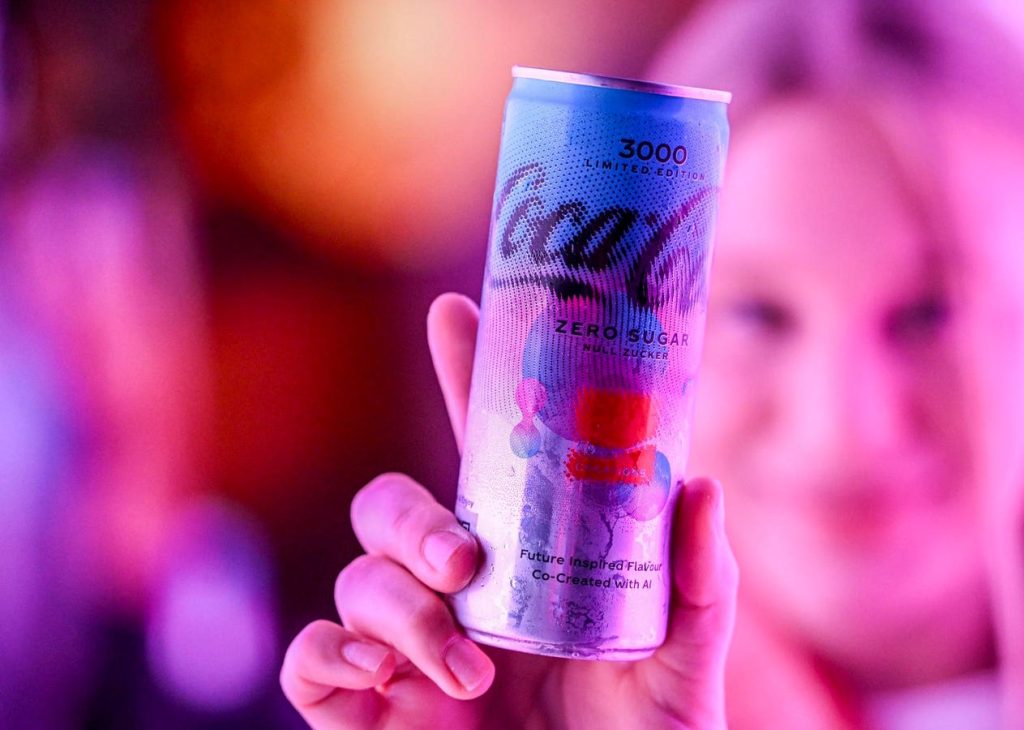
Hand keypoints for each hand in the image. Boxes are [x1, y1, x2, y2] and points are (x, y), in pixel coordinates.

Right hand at [280, 292, 738, 728]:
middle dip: (412, 519)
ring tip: (468, 666)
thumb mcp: (683, 665)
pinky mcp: (366, 713)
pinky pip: (310, 661)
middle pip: (391, 506)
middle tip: (466, 558)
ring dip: (400, 609)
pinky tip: (384, 680)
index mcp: (523, 560)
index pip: (482, 454)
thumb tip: (696, 485)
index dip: (463, 380)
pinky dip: (332, 658)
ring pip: (356, 579)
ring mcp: (405, 649)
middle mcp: (455, 591)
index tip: (458, 315)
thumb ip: (696, 584)